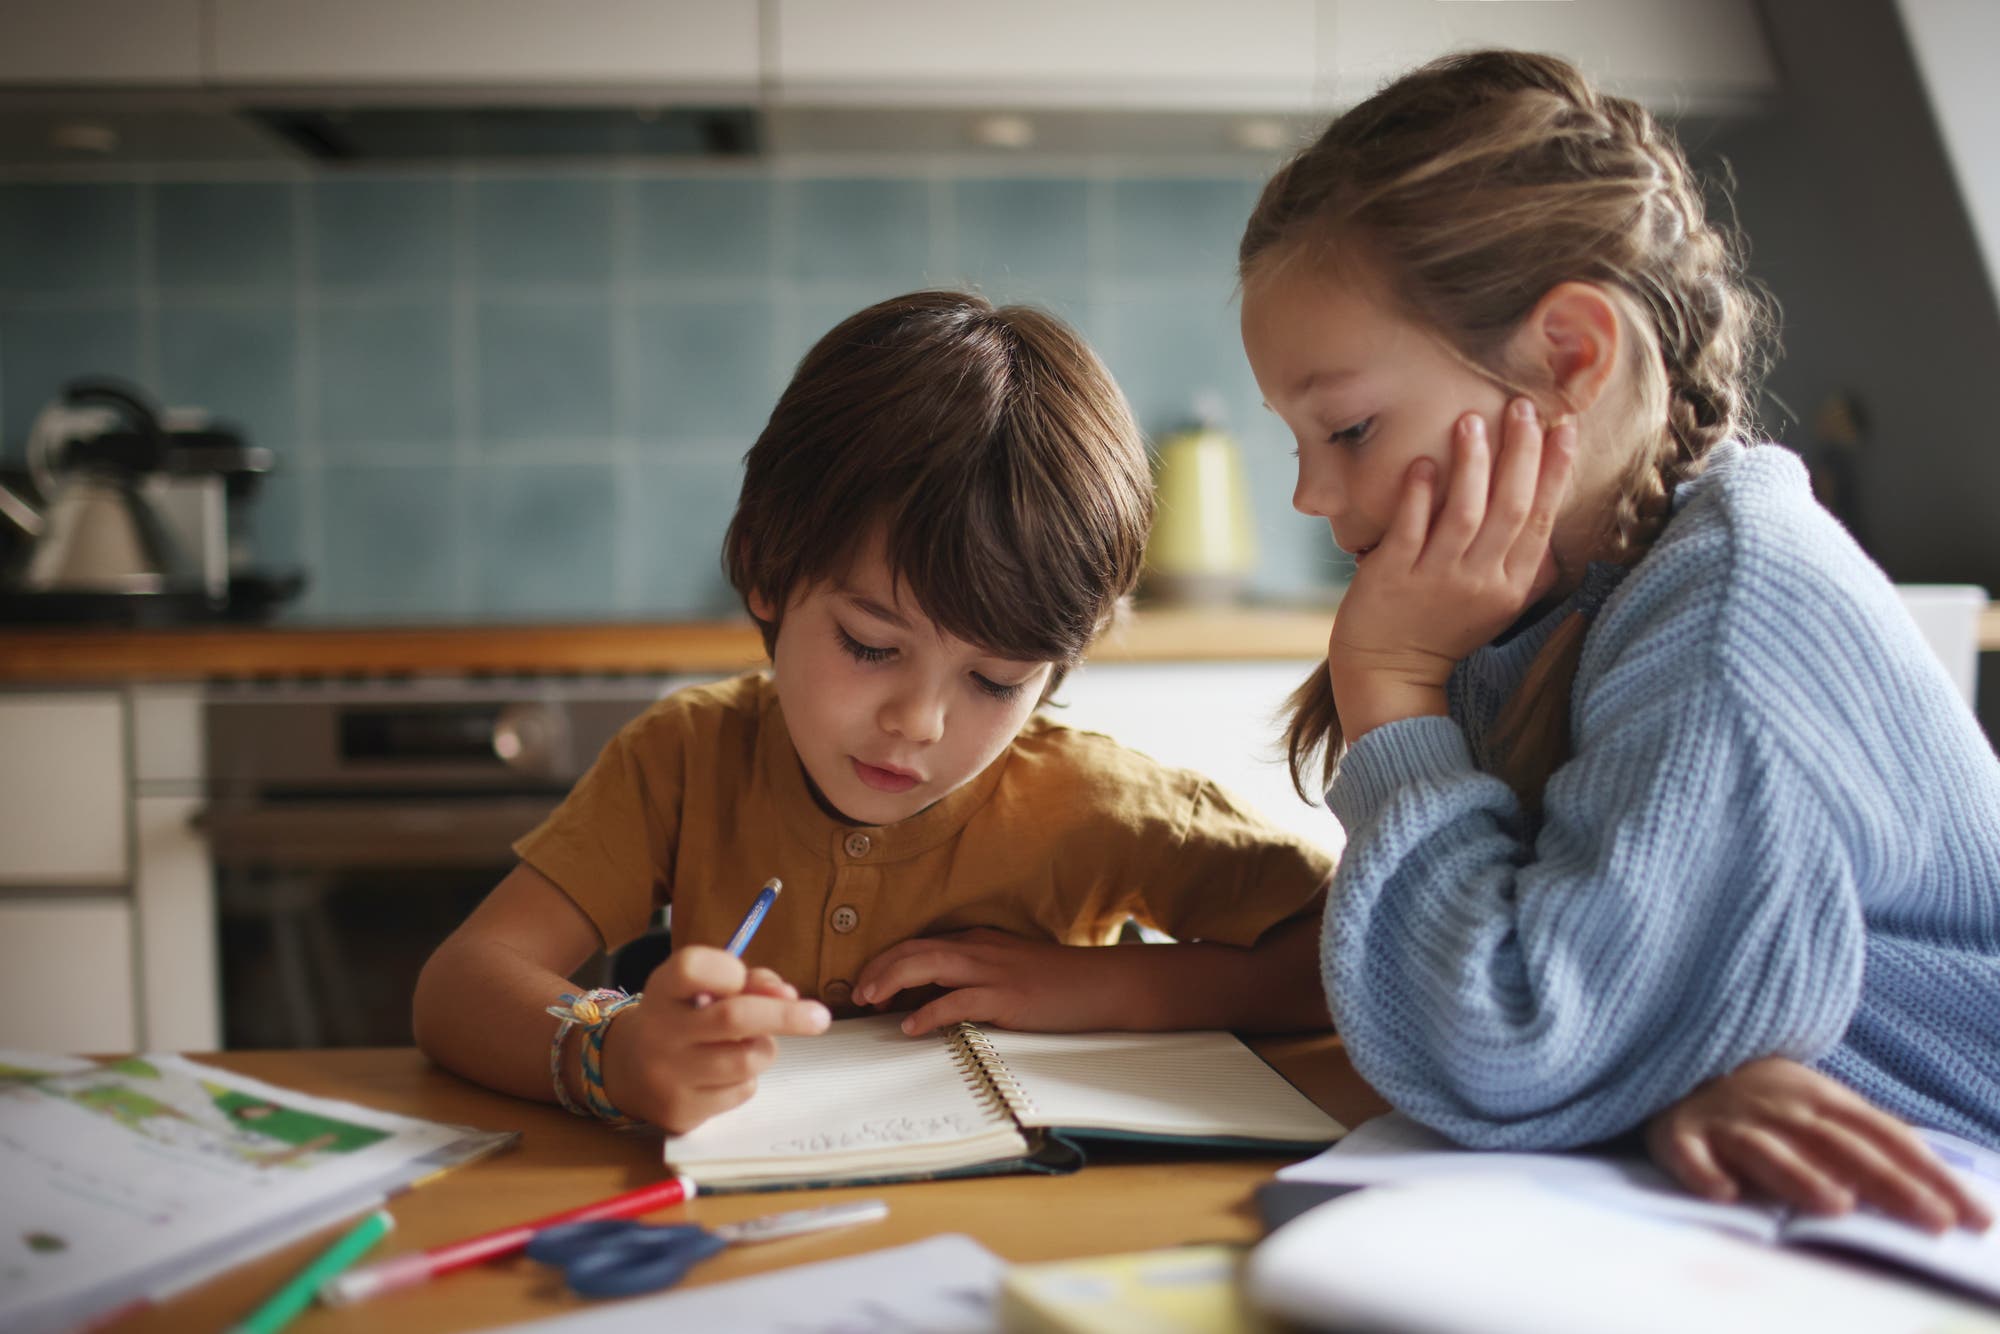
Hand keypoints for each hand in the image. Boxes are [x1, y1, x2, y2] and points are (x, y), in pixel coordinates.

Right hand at [598, 946, 830, 1133]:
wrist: (625, 1071)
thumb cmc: (680, 1018)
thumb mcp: (700, 988)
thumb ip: (746, 982)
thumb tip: (790, 996)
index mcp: (662, 990)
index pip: (692, 968)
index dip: (728, 970)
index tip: (744, 976)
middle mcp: (659, 1032)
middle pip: (734, 1018)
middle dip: (786, 1015)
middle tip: (821, 1017)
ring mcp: (668, 1076)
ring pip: (747, 1059)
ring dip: (764, 1049)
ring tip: (747, 1045)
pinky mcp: (682, 1111)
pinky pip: (741, 1091)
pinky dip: (746, 1079)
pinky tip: (722, 1074)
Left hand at [852, 928, 1123, 1036]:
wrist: (1104, 984)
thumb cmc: (1058, 983)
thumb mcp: (1009, 969)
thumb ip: (973, 977)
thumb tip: (931, 1000)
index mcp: (978, 941)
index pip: (919, 943)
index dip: (886, 961)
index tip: (866, 983)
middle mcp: (980, 949)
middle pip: (915, 949)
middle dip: (879, 968)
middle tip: (856, 993)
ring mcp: (993, 972)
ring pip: (929, 965)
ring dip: (893, 981)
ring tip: (870, 1001)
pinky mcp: (1007, 997)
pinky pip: (958, 1001)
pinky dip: (929, 1013)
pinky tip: (911, 1027)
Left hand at [1327, 398, 1573, 738]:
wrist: (1389, 669)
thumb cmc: (1446, 627)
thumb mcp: (1500, 605)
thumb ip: (1530, 569)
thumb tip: (1559, 527)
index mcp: (1512, 585)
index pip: (1542, 519)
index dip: (1556, 471)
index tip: (1564, 426)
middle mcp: (1481, 581)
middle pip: (1511, 508)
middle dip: (1521, 453)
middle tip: (1521, 406)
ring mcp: (1437, 578)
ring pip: (1464, 514)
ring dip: (1471, 464)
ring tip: (1470, 420)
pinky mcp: (1393, 576)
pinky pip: (1410, 529)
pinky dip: (1418, 495)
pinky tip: (1422, 462)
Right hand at [1646, 1057, 1992, 1233]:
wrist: (1678, 1057)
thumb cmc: (1765, 1099)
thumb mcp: (1821, 1106)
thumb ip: (1869, 1142)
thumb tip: (1939, 1188)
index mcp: (1823, 1100)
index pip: (1888, 1138)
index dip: (1931, 1175)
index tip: (1975, 1217)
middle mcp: (1781, 1109)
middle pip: (1839, 1147)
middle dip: (1889, 1184)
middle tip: (1932, 1220)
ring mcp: (1728, 1120)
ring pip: (1767, 1148)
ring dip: (1800, 1175)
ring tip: (1835, 1205)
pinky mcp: (1678, 1133)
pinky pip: (1688, 1152)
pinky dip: (1703, 1171)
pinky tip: (1722, 1192)